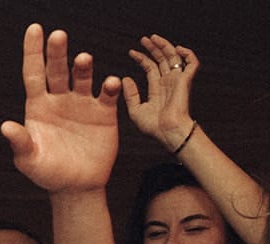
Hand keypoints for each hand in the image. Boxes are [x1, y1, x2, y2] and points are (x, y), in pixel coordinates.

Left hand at [1, 25, 120, 194]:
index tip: (34, 29)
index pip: (33, 73)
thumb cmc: (48, 173)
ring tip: (83, 59)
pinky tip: (109, 83)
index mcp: (38, 107)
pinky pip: (107, 94)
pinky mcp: (104, 112)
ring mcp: (82, 104)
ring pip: (82, 78)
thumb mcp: (29, 160)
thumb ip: (19, 142)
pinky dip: (110, 87)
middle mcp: (59, 100)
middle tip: (58, 35)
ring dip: (83, 67)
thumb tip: (5, 126)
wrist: (76, 187)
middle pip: (57, 70)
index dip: (33, 51)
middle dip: (57, 53)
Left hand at [122, 34, 197, 149]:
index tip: (131, 52)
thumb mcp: (135, 110)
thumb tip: (125, 78)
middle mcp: (168, 82)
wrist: (167, 132)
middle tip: (144, 39)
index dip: (141, 58)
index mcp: (157, 88)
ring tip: (154, 38)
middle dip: (153, 48)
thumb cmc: (153, 126)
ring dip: (165, 46)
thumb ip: (130, 94)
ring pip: (174, 57)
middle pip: (162, 59)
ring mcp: (177, 80)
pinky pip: (192, 63)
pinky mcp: (186, 81)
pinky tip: (177, 49)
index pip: (150, 67)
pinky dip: (187, 54)